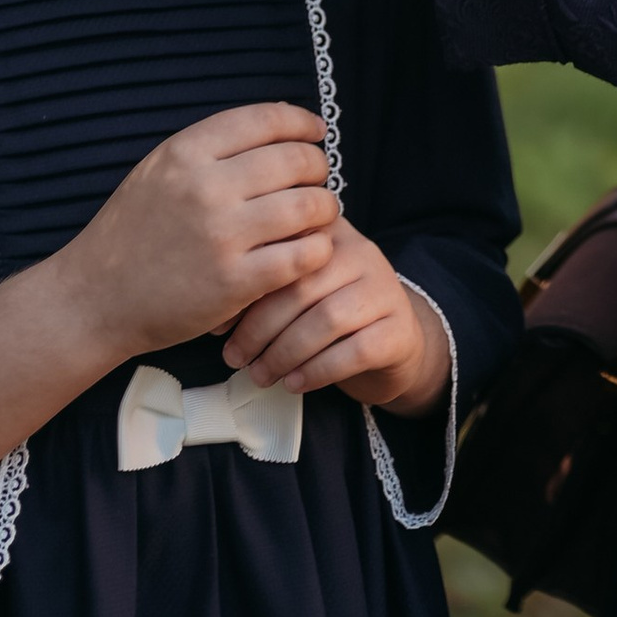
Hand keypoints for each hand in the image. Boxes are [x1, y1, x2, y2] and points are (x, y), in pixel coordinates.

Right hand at [0, 102, 337, 462]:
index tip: (315, 132)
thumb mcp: (158, 171)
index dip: (302, 123)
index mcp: (186, 152)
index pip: (267, 119)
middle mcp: (205, 188)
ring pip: (309, 206)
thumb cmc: (131, 233)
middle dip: (318, 168)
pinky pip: (304, 256)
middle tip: (317, 181)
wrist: (95, 299)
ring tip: (318, 216)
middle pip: (296, 160)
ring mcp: (222, 236)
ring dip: (325, 209)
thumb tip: (280, 119)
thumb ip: (211, 147)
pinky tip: (309, 251)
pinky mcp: (235, 283)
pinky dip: (317, 250)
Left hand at [221, 215, 450, 414]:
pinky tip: (294, 383)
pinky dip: (317, 371)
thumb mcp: (301, 288)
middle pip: (302, 287)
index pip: (282, 252)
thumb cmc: (330, 314)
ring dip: (284, 354)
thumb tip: (217, 316)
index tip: (218, 326)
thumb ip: (268, 286)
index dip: (245, 290)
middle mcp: (361, 252)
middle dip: (259, 329)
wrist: (394, 343)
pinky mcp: (399, 330)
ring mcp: (385, 289)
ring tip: (260, 375)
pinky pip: (355, 351)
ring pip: (327, 320)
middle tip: (234, 359)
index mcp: (329, 233)